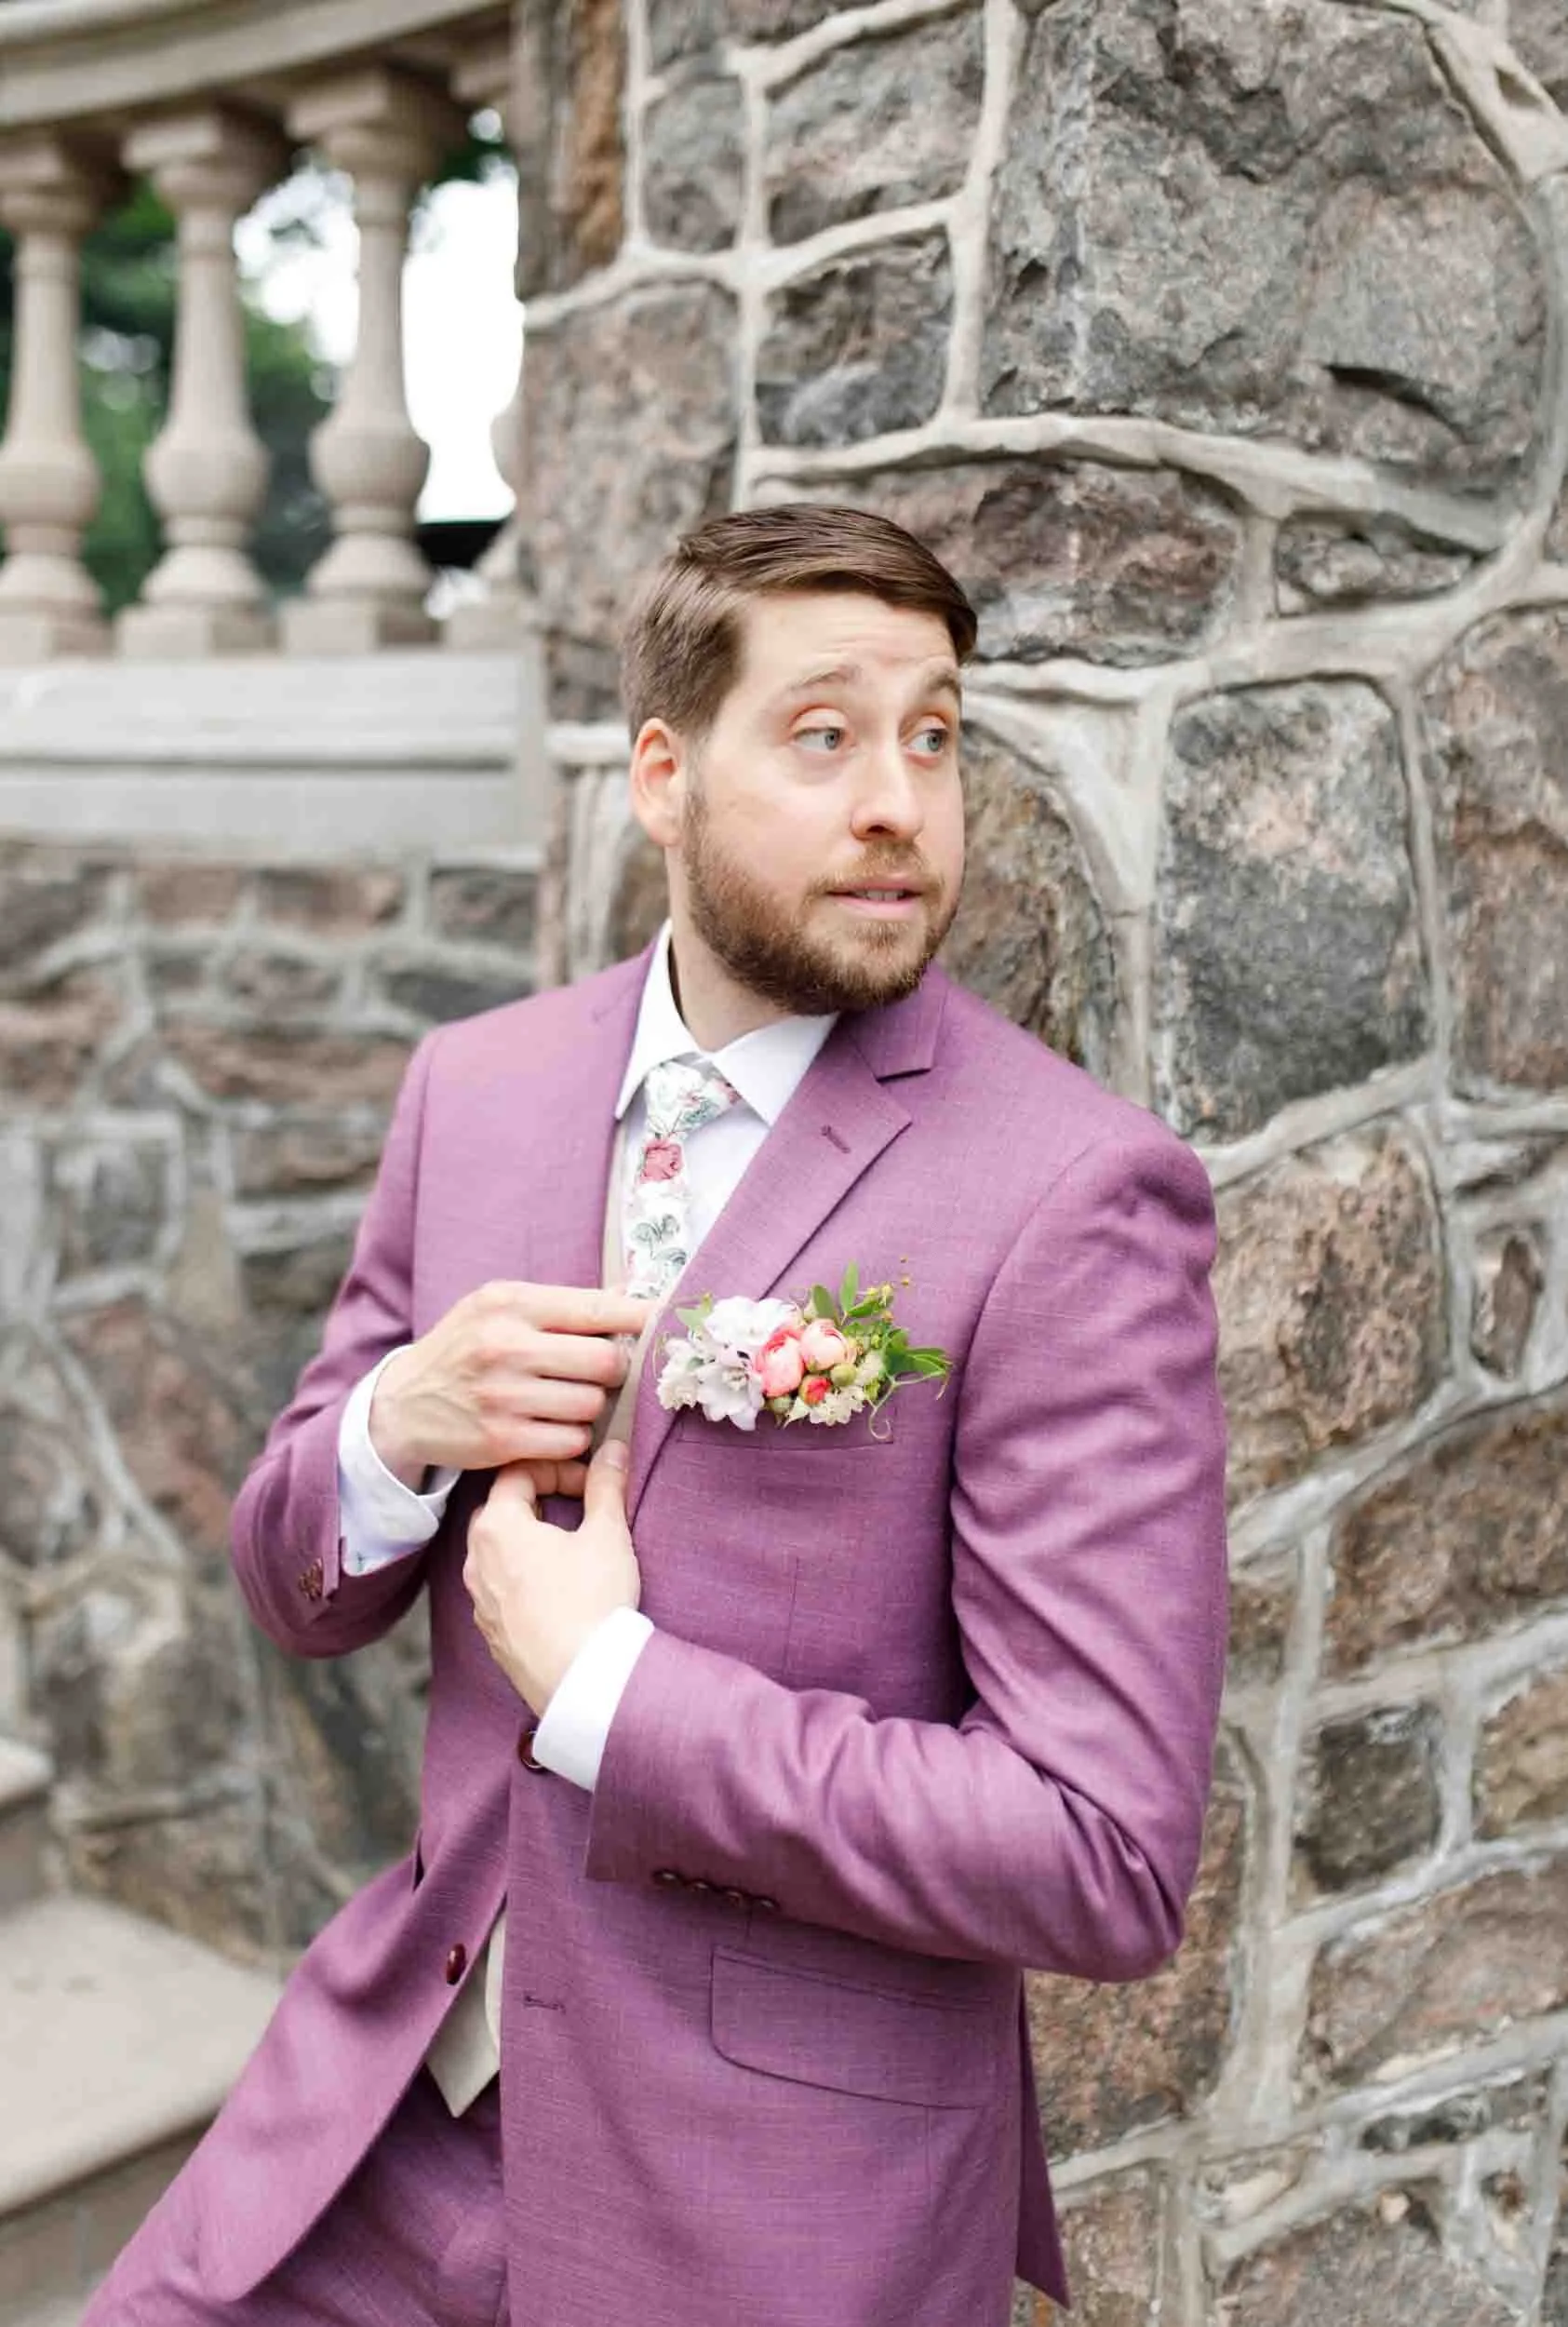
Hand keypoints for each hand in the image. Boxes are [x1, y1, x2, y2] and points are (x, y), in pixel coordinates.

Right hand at [369, 1281, 654, 1487]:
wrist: (403, 1404)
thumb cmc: (465, 1348)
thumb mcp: (498, 1307)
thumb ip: (561, 1304)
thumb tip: (631, 1293)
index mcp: (510, 1303)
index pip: (598, 1308)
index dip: (644, 1317)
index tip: (670, 1321)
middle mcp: (505, 1345)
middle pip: (606, 1361)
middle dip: (615, 1370)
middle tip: (604, 1371)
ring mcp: (502, 1396)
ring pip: (592, 1405)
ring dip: (592, 1407)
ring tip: (569, 1399)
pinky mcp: (501, 1441)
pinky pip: (571, 1441)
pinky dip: (572, 1438)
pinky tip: (553, 1426)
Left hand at [463, 1437, 639, 1711]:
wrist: (582, 1681)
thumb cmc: (593, 1603)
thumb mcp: (607, 1535)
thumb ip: (606, 1486)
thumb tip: (613, 1450)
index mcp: (497, 1527)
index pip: (517, 1475)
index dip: (558, 1469)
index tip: (590, 1483)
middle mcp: (476, 1561)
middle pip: (501, 1511)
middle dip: (538, 1501)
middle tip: (578, 1508)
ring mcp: (480, 1601)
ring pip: (497, 1552)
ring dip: (528, 1540)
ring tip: (570, 1549)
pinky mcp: (491, 1633)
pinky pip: (500, 1589)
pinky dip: (523, 1577)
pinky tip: (558, 1590)